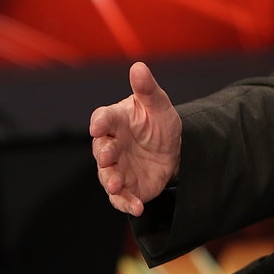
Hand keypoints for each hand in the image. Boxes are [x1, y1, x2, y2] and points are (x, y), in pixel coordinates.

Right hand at [89, 62, 182, 215]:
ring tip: (117, 184)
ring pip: (107, 176)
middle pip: (101, 150)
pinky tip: (137, 207)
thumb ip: (147, 89)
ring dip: (111, 181)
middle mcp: (111, 145)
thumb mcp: (158, 104)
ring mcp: (116, 168)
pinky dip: (126, 204)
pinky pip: (121, 198)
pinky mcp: (126, 187)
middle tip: (109, 156)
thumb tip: (138, 67)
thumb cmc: (159, 122)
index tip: (99, 126)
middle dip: (104, 153)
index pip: (102, 119)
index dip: (99, 123)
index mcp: (115, 121)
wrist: (173, 150)